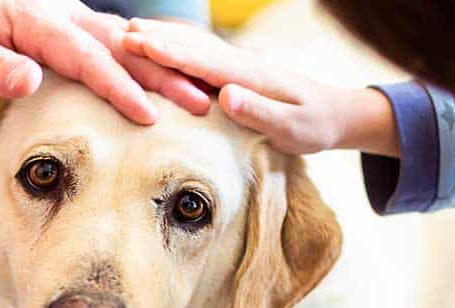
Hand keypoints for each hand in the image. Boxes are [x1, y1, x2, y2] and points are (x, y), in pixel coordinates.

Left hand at [0, 0, 209, 123]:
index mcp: (33, 20)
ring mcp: (61, 12)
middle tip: (204, 102)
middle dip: (165, 75)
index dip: (120, 89)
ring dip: (161, 65)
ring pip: (120, 40)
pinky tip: (161, 74)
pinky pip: (107, 39)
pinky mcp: (58, 20)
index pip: (86, 59)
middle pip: (121, 46)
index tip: (152, 116)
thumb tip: (31, 82)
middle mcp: (56, 11)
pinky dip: (139, 57)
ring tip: (198, 90)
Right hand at [123, 18, 398, 154]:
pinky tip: (159, 45)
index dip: (168, 52)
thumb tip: (226, 95)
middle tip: (118, 33)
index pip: (201, 61)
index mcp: (248, 75)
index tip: (138, 43)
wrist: (336, 113)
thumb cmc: (314, 126)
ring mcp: (237, 64)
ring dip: (161, 38)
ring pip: (193, 46)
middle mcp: (239, 64)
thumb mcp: (292, 128)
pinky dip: (176, 45)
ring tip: (128, 32)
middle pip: (190, 47)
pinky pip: (199, 54)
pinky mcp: (236, 71)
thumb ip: (259, 112)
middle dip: (155, 39)